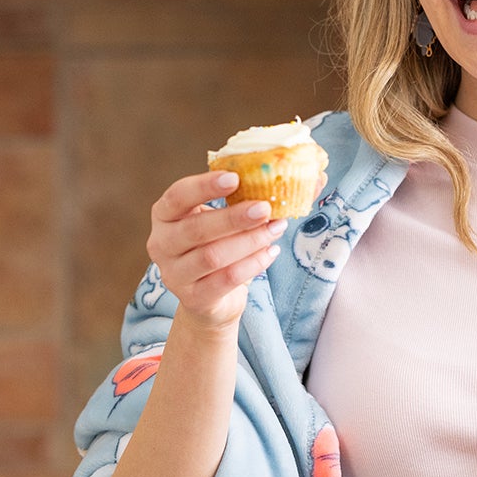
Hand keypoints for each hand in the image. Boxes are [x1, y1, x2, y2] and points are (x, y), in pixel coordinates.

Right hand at [145, 170, 291, 331]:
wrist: (211, 300)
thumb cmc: (220, 247)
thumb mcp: (228, 220)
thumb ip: (257, 196)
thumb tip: (315, 176)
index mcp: (165, 215)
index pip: (177, 196)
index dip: (204, 186)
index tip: (235, 178)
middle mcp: (161, 244)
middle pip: (197, 229)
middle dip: (234, 217)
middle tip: (265, 207)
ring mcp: (174, 274)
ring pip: (213, 256)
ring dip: (249, 241)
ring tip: (276, 229)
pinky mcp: (193, 299)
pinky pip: (226, 280)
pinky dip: (252, 265)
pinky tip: (271, 252)